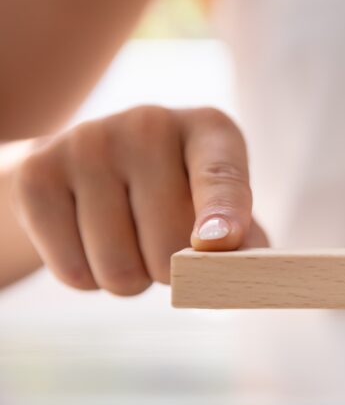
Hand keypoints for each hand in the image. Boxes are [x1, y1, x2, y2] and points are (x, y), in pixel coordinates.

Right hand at [11, 106, 266, 294]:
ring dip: (130, 280)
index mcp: (210, 130)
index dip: (223, 212)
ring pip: (119, 268)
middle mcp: (150, 124)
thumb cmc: (177, 200)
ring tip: (127, 241)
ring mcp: (89, 141)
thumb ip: (245, 243)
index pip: (221, 177)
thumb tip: (247, 269)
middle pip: (170, 245)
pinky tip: (89, 242)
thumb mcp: (223, 211)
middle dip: (173, 273)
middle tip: (163, 247)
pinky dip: (87, 279)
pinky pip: (73, 271)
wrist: (87, 174)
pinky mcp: (37, 173)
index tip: (217, 241)